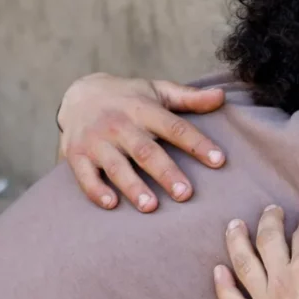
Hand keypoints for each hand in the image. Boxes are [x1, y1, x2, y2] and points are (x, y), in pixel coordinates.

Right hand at [58, 73, 227, 211]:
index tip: (219, 160)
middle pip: (145, 150)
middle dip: (166, 172)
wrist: (78, 94)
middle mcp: (119, 125)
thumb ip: (189, 98)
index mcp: (143, 109)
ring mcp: (96, 141)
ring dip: (133, 186)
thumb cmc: (129, 98)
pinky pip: (85, 175)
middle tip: (185, 193)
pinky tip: (111, 204)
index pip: (174, 127)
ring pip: (116, 166)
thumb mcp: (157, 91)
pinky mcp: (77, 155)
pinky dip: (96, 190)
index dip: (197, 143)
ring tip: (151, 207)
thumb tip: (221, 96)